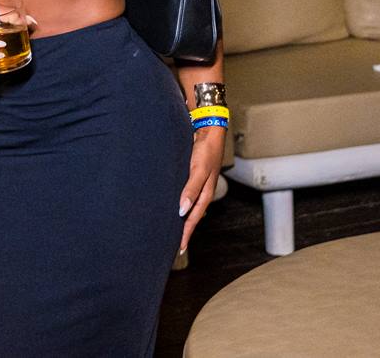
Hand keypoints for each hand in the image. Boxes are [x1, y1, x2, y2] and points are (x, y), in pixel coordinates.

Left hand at [178, 126, 223, 253]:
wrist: (208, 130)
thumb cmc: (206, 150)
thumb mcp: (198, 170)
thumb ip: (191, 189)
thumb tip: (182, 210)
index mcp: (205, 194)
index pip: (193, 219)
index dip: (185, 234)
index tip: (179, 249)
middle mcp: (201, 192)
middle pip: (191, 216)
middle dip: (183, 231)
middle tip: (173, 245)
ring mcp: (196, 184)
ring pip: (187, 207)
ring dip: (181, 218)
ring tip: (171, 230)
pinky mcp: (190, 176)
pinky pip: (184, 195)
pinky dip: (179, 204)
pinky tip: (172, 206)